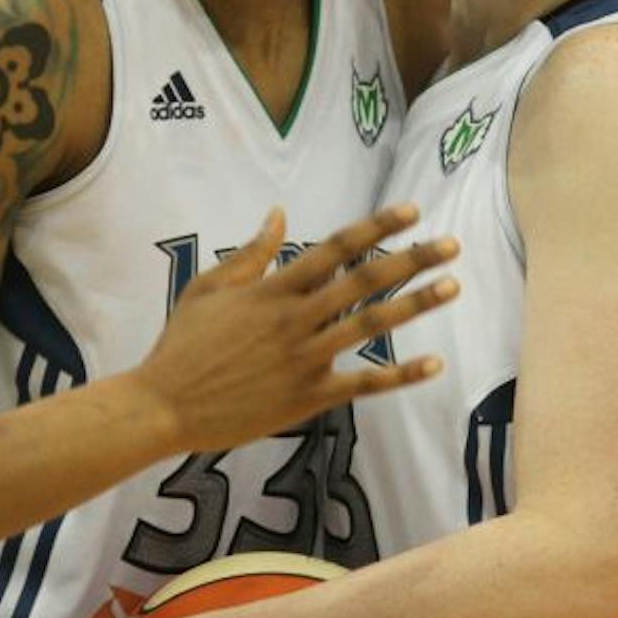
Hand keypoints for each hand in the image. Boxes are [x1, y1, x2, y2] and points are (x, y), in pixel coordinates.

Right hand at [134, 205, 457, 452]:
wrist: (164, 406)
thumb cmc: (181, 344)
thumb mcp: (207, 288)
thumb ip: (250, 253)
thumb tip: (280, 213)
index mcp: (271, 290)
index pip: (334, 249)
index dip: (375, 227)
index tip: (411, 211)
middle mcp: (294, 320)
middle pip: (364, 281)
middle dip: (412, 259)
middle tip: (451, 244)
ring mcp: (304, 359)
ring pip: (371, 326)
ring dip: (416, 304)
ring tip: (453, 286)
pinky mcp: (308, 397)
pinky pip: (364, 384)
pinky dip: (400, 375)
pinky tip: (434, 365)